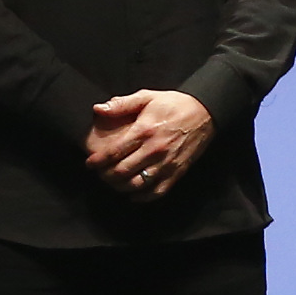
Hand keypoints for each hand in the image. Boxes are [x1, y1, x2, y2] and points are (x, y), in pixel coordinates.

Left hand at [85, 87, 214, 200]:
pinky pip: (157, 192)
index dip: (98, 161)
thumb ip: (122, 104)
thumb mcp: (147, 97)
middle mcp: (153, 150)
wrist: (205, 112)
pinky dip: (143, 197)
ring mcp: (166, 164)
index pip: (114, 152)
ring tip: (113, 183)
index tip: (90, 164)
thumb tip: (98, 109)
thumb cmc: (174, 104)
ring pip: (137, 185)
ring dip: (121, 187)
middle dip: (106, 176)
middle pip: (122, 172)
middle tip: (100, 174)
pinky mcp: (177, 173)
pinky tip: (133, 195)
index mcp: (144, 131)